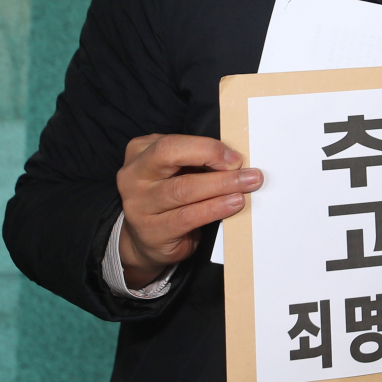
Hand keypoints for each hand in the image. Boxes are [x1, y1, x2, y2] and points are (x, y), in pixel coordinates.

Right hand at [116, 134, 262, 288]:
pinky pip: (187, 217)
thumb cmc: (171, 195)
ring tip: (245, 188)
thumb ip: (198, 160)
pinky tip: (232, 205)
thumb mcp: (178, 170)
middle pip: (170, 158)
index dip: (206, 148)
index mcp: (141, 152)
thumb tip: (236, 158)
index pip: (171, 143)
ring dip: (221, 187)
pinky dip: (214, 209)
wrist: (149, 238)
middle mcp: (133, 176)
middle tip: (248, 173)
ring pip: (183, 189)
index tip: (235, 158)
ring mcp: (138, 205)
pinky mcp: (150, 231)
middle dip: (213, 161)